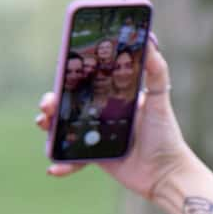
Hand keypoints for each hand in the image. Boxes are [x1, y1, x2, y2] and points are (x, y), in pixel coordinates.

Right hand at [35, 36, 192, 201]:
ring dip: (49, 127)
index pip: (86, 82)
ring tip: (44, 125)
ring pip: (64, 129)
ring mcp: (96, 136)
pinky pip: (73, 160)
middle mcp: (102, 114)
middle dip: (52, 102)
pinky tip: (54, 169)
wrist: (168, 174)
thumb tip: (150, 39)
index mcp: (113, 97)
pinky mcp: (95, 158)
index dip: (69, 77)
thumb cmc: (165, 135)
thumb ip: (156, 71)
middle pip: (68, 104)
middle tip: (47, 104)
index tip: (59, 72)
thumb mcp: (160, 100)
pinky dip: (63, 165)